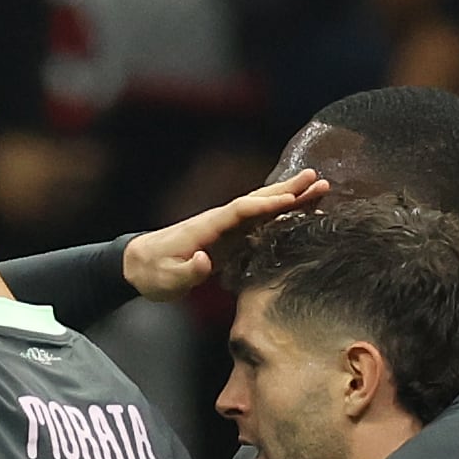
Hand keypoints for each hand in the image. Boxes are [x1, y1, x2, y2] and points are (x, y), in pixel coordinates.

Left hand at [123, 169, 328, 299]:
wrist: (138, 264)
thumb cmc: (152, 272)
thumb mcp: (167, 279)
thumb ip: (188, 271)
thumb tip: (207, 261)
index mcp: (206, 227)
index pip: (241, 211)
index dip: (265, 205)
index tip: (291, 200)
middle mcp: (219, 221)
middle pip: (257, 200)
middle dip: (287, 190)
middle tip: (318, 179)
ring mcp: (225, 228)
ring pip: (262, 208)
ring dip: (290, 198)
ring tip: (319, 188)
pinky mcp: (229, 237)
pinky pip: (260, 221)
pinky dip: (281, 213)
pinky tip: (300, 210)